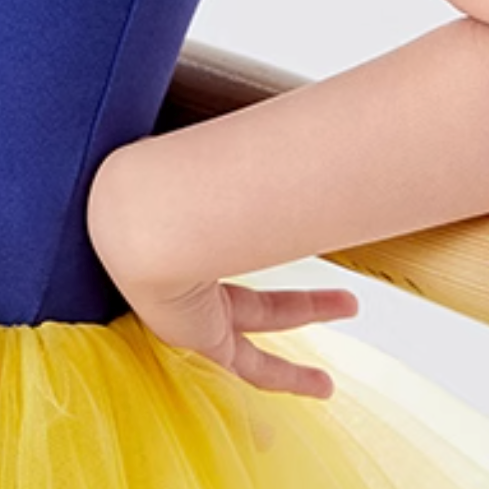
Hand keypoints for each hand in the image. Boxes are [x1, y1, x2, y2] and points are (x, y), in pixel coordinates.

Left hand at [86, 146, 360, 397]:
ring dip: (306, 316)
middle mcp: (185, 279)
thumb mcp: (208, 165)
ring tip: (349, 313)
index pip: (228, 251)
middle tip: (342, 295)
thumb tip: (271, 102)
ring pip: (259, 324)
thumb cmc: (162, 183)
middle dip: (298, 294)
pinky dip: (289, 379)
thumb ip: (234, 146)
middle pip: (252, 291)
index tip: (285, 231)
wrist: (138, 221)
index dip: (259, 242)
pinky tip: (321, 386)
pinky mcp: (201, 340)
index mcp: (183, 241)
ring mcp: (191, 312)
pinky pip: (252, 369)